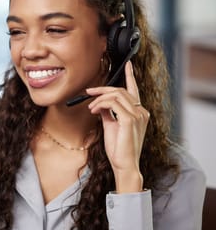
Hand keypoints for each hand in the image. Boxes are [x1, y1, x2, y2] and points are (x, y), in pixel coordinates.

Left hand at [86, 61, 149, 192]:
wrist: (124, 165)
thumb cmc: (119, 148)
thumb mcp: (111, 126)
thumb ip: (108, 112)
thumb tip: (100, 102)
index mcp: (139, 112)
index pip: (134, 90)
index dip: (130, 76)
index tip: (128, 64)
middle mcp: (141, 112)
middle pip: (121, 91)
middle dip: (102, 89)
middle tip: (88, 93)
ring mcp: (138, 115)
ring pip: (116, 95)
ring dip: (99, 98)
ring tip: (90, 107)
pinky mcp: (130, 120)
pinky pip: (113, 104)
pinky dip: (100, 104)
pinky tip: (93, 110)